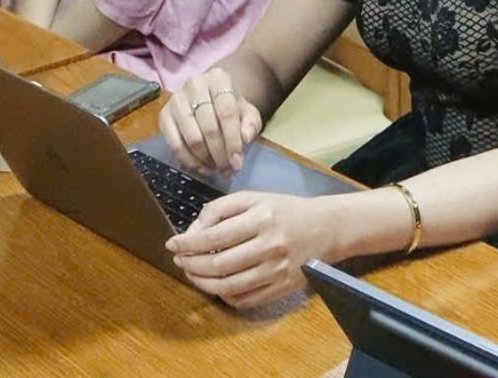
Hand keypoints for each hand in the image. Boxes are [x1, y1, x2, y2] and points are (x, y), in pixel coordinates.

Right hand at [160, 67, 261, 175]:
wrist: (210, 96)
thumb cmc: (230, 106)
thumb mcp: (247, 112)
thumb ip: (251, 124)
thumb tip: (245, 137)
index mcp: (218, 78)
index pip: (227, 112)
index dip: (233, 140)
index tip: (238, 162)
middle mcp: (194, 84)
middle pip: (209, 127)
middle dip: (219, 154)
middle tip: (227, 169)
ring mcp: (176, 99)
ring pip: (192, 137)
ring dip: (205, 159)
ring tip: (215, 169)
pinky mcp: (163, 115)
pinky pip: (174, 144)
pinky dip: (188, 160)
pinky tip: (200, 167)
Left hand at [168, 191, 341, 309]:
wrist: (325, 229)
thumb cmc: (285, 209)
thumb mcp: (253, 197)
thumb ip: (220, 209)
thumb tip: (192, 232)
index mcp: (260, 218)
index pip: (214, 235)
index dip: (188, 243)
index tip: (172, 243)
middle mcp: (268, 246)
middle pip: (218, 264)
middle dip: (191, 264)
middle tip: (179, 260)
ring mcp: (275, 272)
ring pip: (228, 286)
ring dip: (202, 282)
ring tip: (191, 273)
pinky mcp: (280, 289)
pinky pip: (245, 300)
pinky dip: (224, 296)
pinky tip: (216, 285)